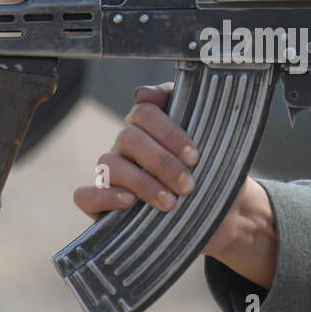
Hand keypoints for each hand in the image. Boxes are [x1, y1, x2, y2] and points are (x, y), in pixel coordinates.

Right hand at [72, 83, 277, 287]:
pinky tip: (129, 202)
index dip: (168, 133)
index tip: (195, 156)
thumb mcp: (216, 143)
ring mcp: (114, 175)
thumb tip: (147, 94)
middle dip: (162, 162)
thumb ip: (192, 111)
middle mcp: (128, 147)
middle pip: (129, 137)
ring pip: (110, 164)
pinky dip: (104, 195)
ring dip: (142, 182)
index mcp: (151, 127)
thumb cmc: (216, 175)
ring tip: (170, 203)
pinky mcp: (104, 206)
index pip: (145, 112)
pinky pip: (85, 195)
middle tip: (188, 185)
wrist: (225, 217)